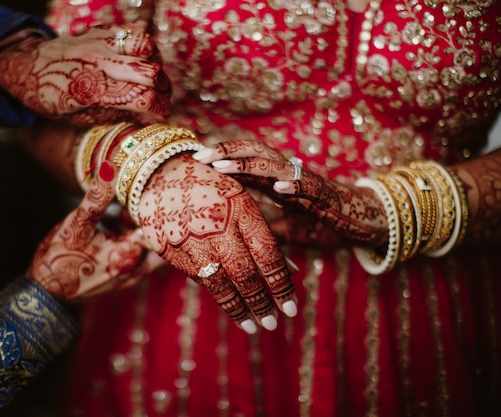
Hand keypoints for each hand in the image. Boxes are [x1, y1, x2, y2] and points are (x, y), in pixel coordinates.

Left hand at [0, 21, 170, 125]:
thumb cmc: (49, 97)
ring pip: (147, 45)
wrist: (23, 64)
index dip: (160, 111)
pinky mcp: (100, 30)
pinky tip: (139, 60)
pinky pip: (133, 31)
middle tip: (161, 100)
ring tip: (151, 77)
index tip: (162, 117)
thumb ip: (113, 115)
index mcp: (92, 90)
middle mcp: (98, 63)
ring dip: (156, 64)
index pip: (142, 99)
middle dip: (164, 91)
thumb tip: (145, 116)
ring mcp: (100, 42)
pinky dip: (143, 46)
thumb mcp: (78, 118)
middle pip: (151, 73)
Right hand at [27, 161, 162, 301]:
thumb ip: (98, 196)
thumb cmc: (60, 257)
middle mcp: (137, 267)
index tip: (160, 189)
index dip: (162, 206)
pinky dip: (131, 239)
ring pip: (148, 247)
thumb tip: (111, 166)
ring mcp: (131, 275)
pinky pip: (137, 255)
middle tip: (150, 195)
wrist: (45, 290)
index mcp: (131, 252)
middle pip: (159, 238)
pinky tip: (114, 224)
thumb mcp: (79, 222)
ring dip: (140, 227)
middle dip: (154, 217)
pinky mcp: (123, 278)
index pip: (161, 226)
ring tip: (125, 209)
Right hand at [138, 153, 298, 333]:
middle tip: (273, 324)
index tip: (291, 307)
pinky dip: (218, 295)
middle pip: (245, 274)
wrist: (159, 172)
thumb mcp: (241, 198)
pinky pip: (200, 279)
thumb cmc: (211, 185)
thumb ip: (262, 233)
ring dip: (239, 309)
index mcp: (240, 208)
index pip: (267, 254)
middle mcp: (217, 226)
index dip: (281, 285)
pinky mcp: (171, 251)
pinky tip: (231, 308)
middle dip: (262, 304)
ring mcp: (192, 240)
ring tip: (253, 326)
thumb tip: (288, 270)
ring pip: (220, 284)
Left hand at [193, 140, 389, 247]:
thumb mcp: (283, 228)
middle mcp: (287, 175)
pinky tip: (278, 189)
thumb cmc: (322, 222)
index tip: (194, 161)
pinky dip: (294, 186)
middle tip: (200, 156)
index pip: (244, 163)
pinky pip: (309, 186)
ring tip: (224, 166)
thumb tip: (235, 232)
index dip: (220, 159)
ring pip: (275, 165)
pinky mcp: (326, 195)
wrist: (362, 222)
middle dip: (227, 152)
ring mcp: (306, 182)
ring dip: (249, 165)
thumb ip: (263, 224)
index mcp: (275, 181)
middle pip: (254, 154)